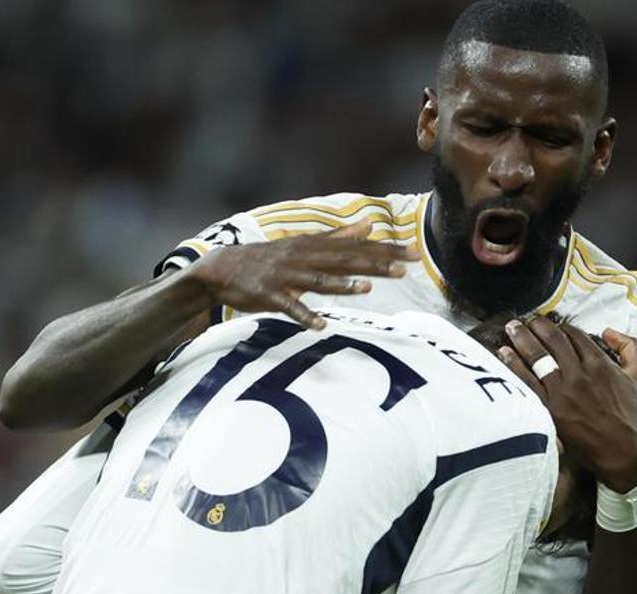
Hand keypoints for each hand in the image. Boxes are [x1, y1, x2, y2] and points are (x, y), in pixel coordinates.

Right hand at [187, 220, 419, 328]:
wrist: (221, 269)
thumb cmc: (269, 258)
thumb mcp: (305, 244)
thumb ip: (339, 236)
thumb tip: (369, 224)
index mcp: (314, 246)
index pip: (357, 248)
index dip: (386, 250)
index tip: (414, 253)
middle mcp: (303, 257)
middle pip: (345, 260)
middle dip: (375, 263)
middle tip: (406, 267)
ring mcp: (285, 276)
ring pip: (317, 280)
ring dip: (341, 285)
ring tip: (366, 288)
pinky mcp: (269, 295)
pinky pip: (289, 307)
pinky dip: (304, 315)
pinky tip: (320, 325)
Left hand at [497, 317, 636, 492]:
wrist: (625, 453)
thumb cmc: (634, 416)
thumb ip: (630, 347)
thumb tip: (608, 331)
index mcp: (600, 364)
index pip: (574, 336)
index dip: (559, 326)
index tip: (550, 324)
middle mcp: (580, 375)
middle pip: (552, 341)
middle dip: (536, 326)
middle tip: (525, 320)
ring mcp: (564, 392)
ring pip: (537, 357)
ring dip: (522, 339)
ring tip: (511, 328)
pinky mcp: (551, 410)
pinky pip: (528, 382)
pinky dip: (514, 365)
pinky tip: (504, 354)